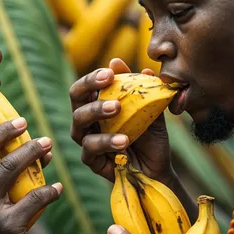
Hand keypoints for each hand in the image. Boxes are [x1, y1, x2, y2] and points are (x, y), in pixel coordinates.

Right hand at [0, 117, 61, 233]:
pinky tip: (56, 188)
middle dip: (27, 143)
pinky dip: (50, 191)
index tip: (20, 122)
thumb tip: (25, 152)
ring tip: (50, 151)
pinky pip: (36, 199)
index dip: (1, 131)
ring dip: (37, 157)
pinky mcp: (8, 226)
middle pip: (3, 157)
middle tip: (44, 139)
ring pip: (17, 172)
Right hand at [69, 58, 173, 183]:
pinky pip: (90, 148)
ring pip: (79, 121)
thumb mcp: (149, 110)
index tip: (110, 72)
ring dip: (96, 110)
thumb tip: (130, 65)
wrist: (158, 167)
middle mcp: (87, 120)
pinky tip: (124, 140)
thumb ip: (140, 89)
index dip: (94, 76)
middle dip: (89, 85)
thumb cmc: (150, 136)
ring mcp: (86, 139)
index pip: (86, 85)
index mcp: (97, 104)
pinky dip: (106, 141)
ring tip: (118, 108)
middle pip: (75, 97)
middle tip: (109, 81)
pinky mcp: (90, 160)